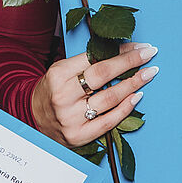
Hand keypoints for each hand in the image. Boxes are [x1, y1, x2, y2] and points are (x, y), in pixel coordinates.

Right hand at [30, 42, 158, 148]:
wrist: (31, 116)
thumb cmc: (53, 89)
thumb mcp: (62, 70)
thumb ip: (87, 62)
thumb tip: (122, 51)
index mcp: (59, 74)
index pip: (96, 58)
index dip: (121, 52)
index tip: (139, 46)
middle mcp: (64, 96)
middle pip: (104, 75)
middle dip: (131, 63)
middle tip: (150, 54)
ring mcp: (71, 118)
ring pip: (110, 98)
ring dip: (133, 84)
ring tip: (149, 73)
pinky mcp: (79, 135)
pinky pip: (109, 121)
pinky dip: (126, 108)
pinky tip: (137, 96)